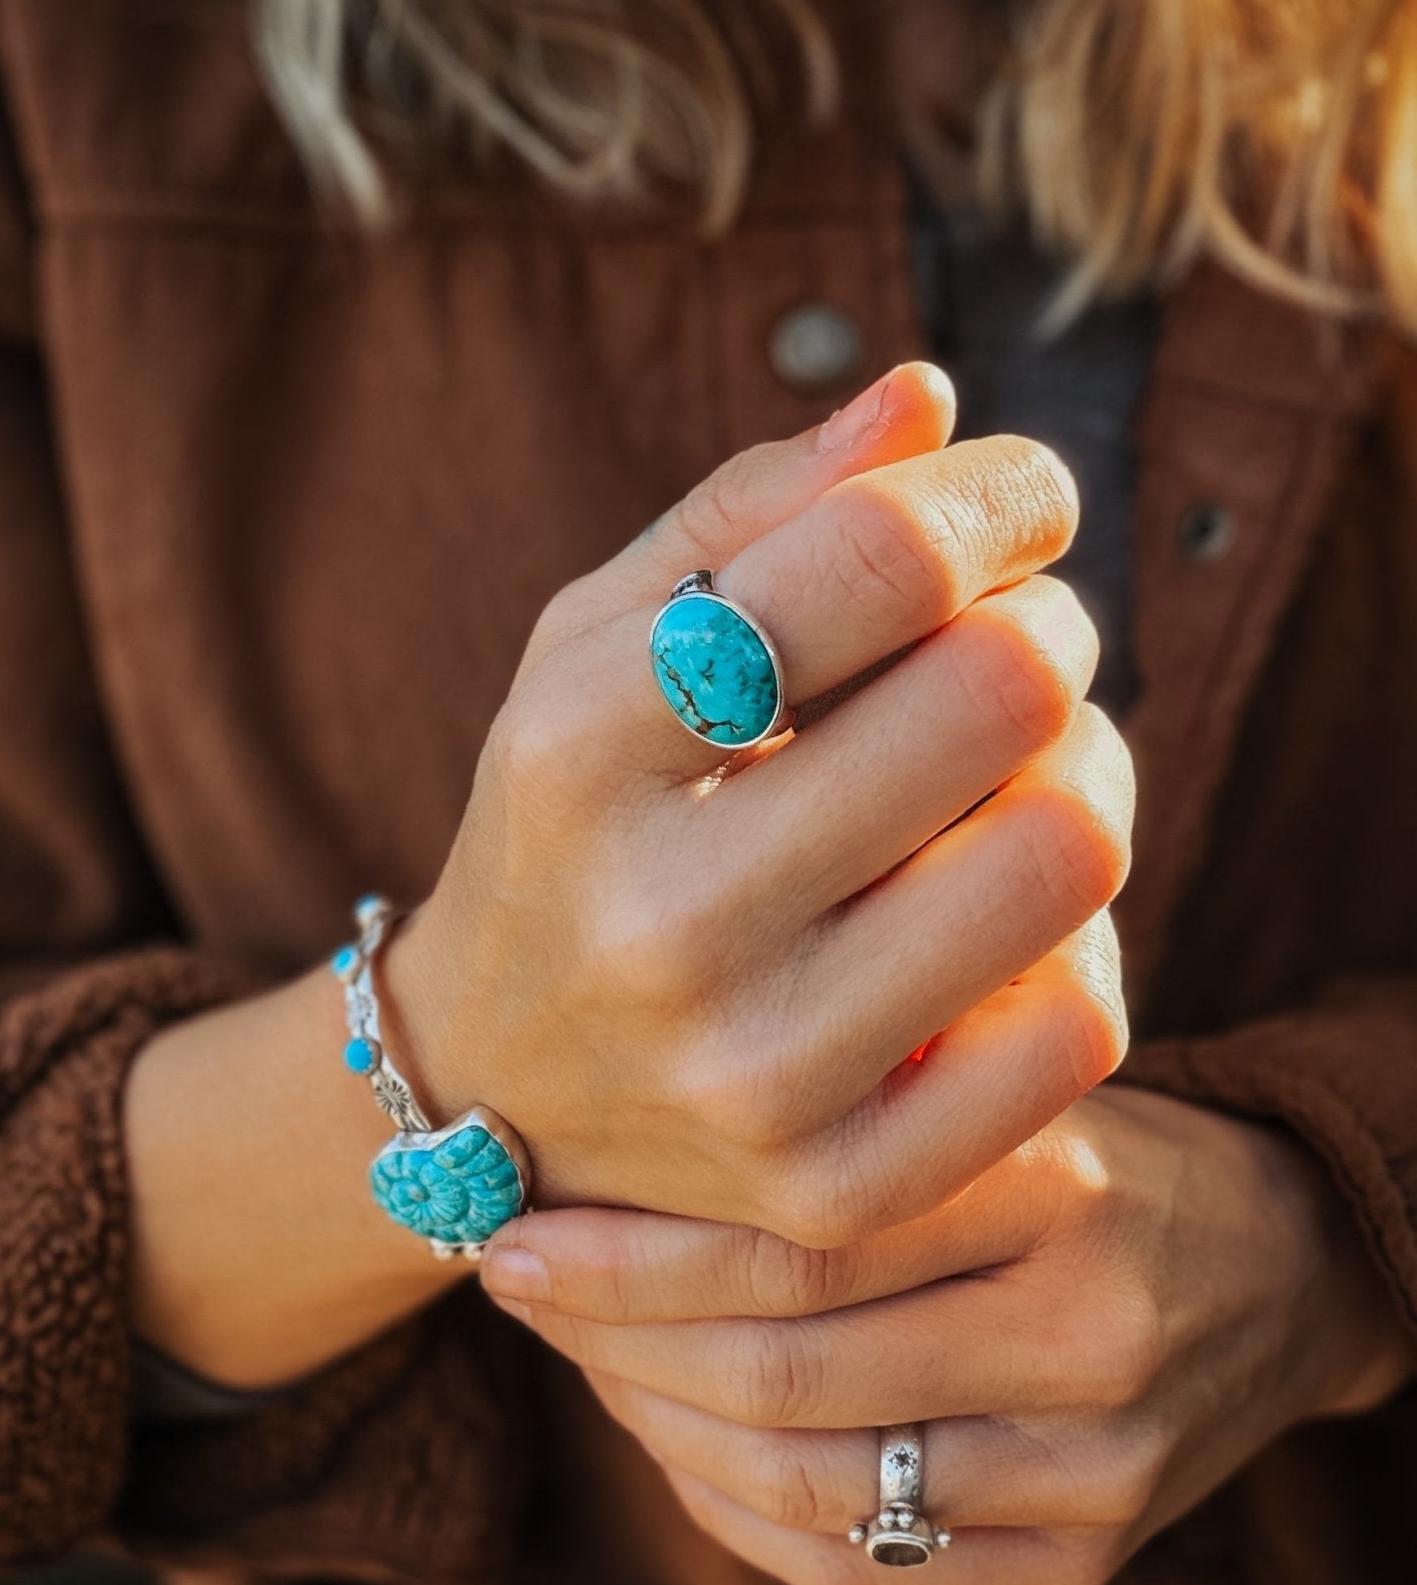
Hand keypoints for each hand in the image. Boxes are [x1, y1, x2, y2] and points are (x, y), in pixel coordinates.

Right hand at [122, 362, 1123, 1387]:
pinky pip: (1081, 1020)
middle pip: (1005, 692)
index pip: (877, 560)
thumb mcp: (595, 642)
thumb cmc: (571, 822)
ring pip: (1071, 851)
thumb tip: (931, 399)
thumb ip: (751, 510)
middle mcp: (661, 921)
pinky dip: (1079, 934)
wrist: (496, 1082)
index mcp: (581, 748)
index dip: (994, 494)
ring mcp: (756, 1075)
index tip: (1020, 496)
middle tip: (1011, 636)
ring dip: (1088, 765)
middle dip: (1046, 623)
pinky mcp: (840, 1186)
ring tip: (1021, 766)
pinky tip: (1004, 909)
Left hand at [479, 1084, 1416, 1584]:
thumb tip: (618, 1124)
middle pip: (785, 1370)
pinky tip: (666, 1440)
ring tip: (579, 1353)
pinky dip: (732, 1511)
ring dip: (653, 1422)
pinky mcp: (1087, 1555)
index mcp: (1059, 1183)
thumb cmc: (1098, 1147)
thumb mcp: (1004, 1082)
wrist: (1284, 1270)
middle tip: (515, 1280)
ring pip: (808, 1480)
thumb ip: (858, 1109)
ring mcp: (1093, 1468)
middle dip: (610, 1336)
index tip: (515, 1221)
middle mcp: (1085, 1334)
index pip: (802, 1239)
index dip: (632, 1247)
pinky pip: (864, 1567)